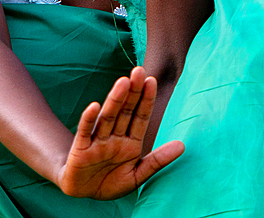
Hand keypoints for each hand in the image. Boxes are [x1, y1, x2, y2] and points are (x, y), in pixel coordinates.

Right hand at [57, 67, 183, 199]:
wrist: (83, 193)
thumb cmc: (111, 182)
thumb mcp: (137, 175)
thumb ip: (158, 160)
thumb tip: (183, 146)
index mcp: (130, 142)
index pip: (140, 117)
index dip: (146, 100)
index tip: (152, 80)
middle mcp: (114, 136)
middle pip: (125, 111)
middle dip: (133, 92)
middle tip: (139, 70)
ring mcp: (98, 141)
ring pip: (108, 117)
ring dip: (115, 100)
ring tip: (123, 82)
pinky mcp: (80, 148)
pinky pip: (85, 132)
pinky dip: (89, 119)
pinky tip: (94, 106)